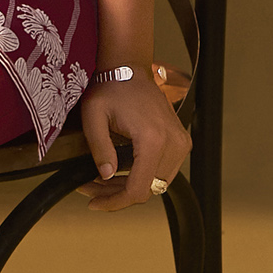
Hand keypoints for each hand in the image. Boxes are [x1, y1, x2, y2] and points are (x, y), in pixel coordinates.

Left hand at [80, 69, 190, 212]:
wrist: (130, 69)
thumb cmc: (112, 88)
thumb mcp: (94, 117)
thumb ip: (99, 149)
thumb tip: (106, 176)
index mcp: (153, 139)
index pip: (138, 189)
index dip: (115, 202)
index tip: (94, 203)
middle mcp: (173, 143)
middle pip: (147, 190)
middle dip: (117, 195)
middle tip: (91, 190)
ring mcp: (181, 143)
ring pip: (156, 184)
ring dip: (129, 187)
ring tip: (101, 182)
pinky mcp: (181, 142)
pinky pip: (162, 172)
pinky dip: (142, 176)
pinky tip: (120, 172)